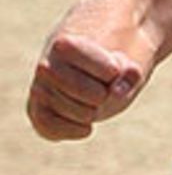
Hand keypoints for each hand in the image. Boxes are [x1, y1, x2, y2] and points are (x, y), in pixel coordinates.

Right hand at [27, 29, 144, 140]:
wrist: (88, 71)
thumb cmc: (109, 66)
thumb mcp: (128, 66)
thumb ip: (131, 76)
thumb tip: (116, 92)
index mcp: (66, 44)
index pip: (111, 72)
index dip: (119, 75)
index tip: (111, 67)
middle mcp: (46, 66)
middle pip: (97, 96)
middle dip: (107, 95)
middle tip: (100, 87)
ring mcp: (39, 89)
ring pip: (83, 114)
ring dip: (95, 112)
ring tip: (89, 99)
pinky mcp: (36, 111)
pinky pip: (54, 129)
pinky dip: (76, 130)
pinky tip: (85, 125)